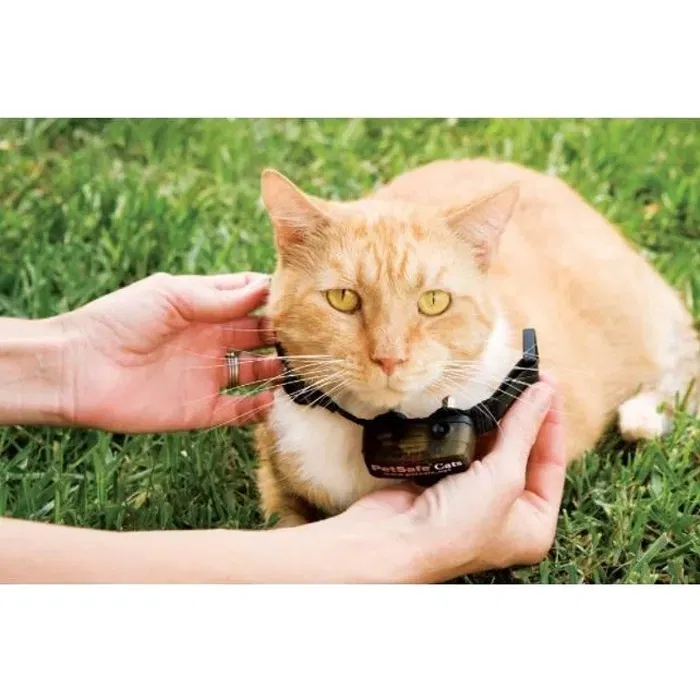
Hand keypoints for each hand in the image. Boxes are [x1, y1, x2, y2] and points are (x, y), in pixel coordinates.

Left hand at [57, 272, 280, 432]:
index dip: (273, 298)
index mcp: (203, 309)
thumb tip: (265, 289)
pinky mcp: (198, 410)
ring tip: (302, 367)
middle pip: (258, 337)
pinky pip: (237, 411)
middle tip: (311, 335)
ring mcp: (206, 376)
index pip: (249, 301)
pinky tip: (274, 399)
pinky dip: (258, 408)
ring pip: (255, 373)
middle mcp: (210, 341)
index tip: (301, 297)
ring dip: (277, 370)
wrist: (76, 369)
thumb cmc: (117, 320)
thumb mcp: (170, 296)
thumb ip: (218, 298)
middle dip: (283, 335)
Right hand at [329, 376, 565, 581]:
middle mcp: (506, 513)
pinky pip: (462, 446)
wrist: (391, 541)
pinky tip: (469, 401)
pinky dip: (465, 425)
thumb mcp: (503, 477)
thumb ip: (523, 431)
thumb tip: (544, 393)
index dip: (551, 422)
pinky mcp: (443, 481)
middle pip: (522, 454)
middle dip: (522, 418)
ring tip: (499, 383)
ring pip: (490, 448)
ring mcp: (472, 498)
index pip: (551, 463)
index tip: (547, 384)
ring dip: (493, 419)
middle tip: (524, 379)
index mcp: (533, 524)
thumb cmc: (456, 525)